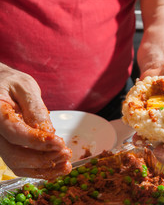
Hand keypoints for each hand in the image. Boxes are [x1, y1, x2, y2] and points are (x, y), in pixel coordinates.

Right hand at [0, 64, 71, 178]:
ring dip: (43, 168)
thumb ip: (35, 109)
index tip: (59, 143)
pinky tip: (58, 168)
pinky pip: (20, 165)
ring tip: (66, 164)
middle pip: (14, 154)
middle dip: (43, 158)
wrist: (0, 85)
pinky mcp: (7, 148)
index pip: (14, 133)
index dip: (37, 141)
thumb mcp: (26, 87)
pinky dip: (40, 170)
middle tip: (66, 154)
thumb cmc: (12, 83)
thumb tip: (47, 132)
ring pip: (16, 164)